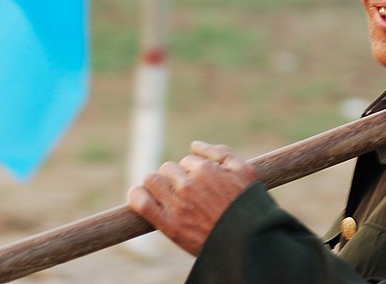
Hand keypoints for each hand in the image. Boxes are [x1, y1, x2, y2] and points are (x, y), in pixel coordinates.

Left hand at [127, 140, 258, 254]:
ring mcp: (177, 205)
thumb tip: (194, 145)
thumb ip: (220, 152)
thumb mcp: (245, 171)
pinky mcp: (169, 225)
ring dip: (157, 184)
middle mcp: (189, 184)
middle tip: (186, 191)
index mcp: (206, 169)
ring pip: (152, 180)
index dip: (194, 170)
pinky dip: (136, 196)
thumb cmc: (249, 205)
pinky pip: (141, 203)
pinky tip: (140, 195)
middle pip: (168, 168)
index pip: (188, 160)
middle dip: (175, 176)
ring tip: (167, 196)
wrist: (248, 241)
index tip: (202, 183)